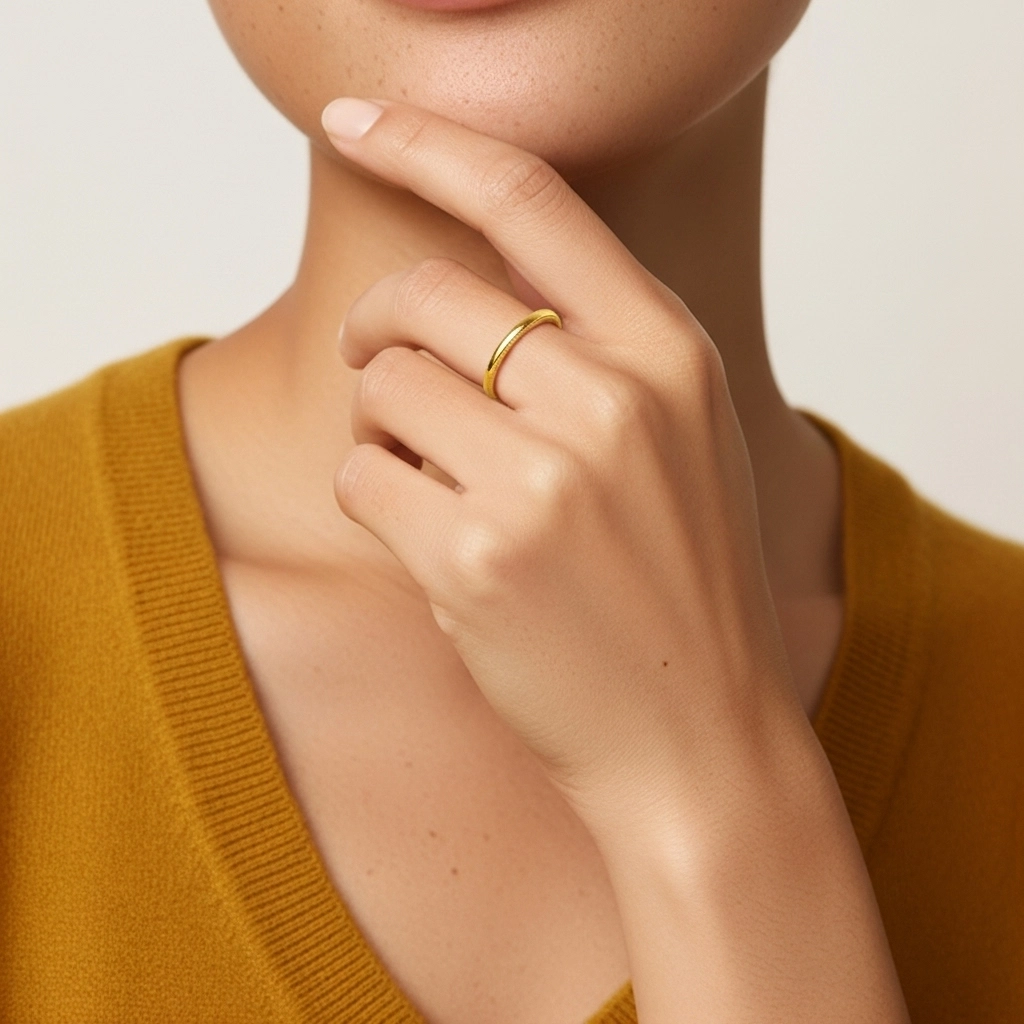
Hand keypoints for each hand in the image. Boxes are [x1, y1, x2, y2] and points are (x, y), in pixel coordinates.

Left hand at [321, 98, 911, 1023]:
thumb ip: (599, 350)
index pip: (534, 200)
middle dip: (380, 328)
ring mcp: (543, 482)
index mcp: (670, 354)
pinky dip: (370, 497)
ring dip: (379, 424)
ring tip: (429, 476)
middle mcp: (612, 401)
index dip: (432, 141)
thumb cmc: (681, 586)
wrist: (698, 739)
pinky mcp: (472, 561)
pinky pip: (359, 476)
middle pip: (427, 295)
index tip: (358, 118)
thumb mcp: (679, 440)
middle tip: (382, 367)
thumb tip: (473, 287)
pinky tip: (427, 539)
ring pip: (382, 386)